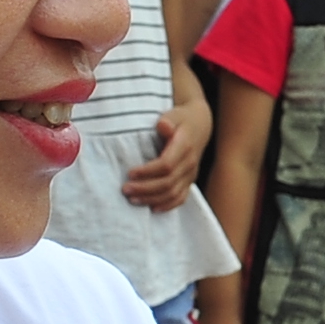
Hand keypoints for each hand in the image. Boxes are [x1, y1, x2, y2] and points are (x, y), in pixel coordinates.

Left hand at [125, 84, 209, 210]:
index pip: (166, 165)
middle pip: (167, 182)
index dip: (147, 172)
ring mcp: (191, 174)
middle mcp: (190, 163)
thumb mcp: (174, 114)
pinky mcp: (190, 181)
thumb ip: (168, 120)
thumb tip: (162, 125)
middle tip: (125, 189)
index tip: (130, 173)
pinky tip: (152, 208)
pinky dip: (167, 205)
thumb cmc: (180, 119)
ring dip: (152, 198)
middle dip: (145, 188)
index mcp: (185, 146)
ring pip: (173, 193)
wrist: (199, 125)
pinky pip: (181, 198)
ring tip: (133, 199)